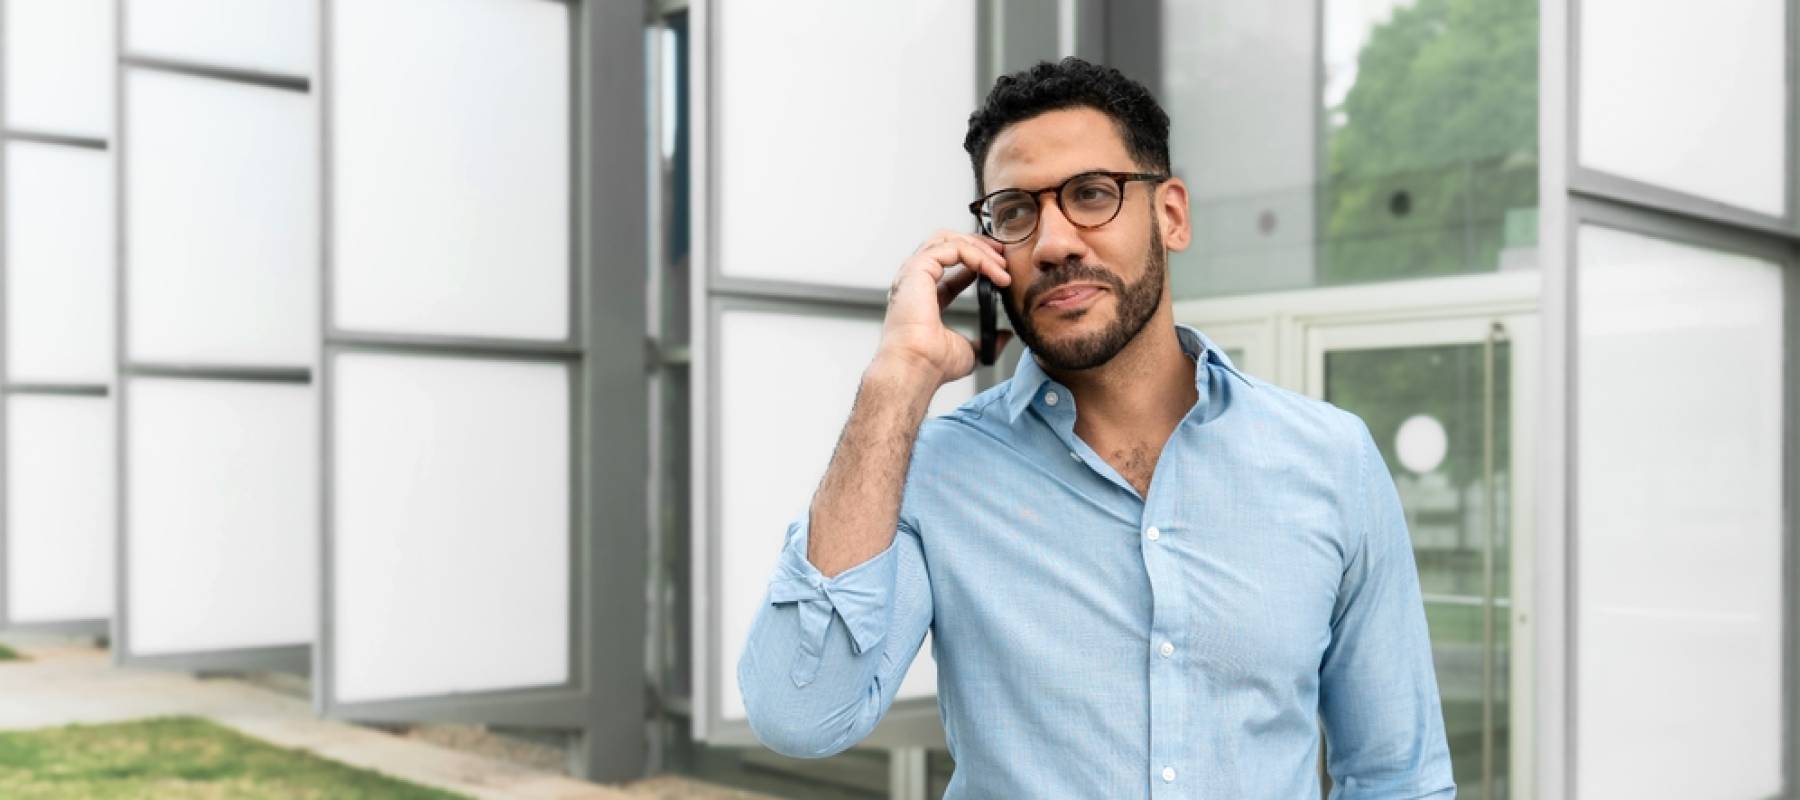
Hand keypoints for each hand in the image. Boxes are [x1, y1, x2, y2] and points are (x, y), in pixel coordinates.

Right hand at [875, 230, 1013, 386]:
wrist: (916, 368)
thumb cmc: (931, 364)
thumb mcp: (969, 351)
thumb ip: (986, 341)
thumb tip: (1004, 337)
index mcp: (921, 296)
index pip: (949, 266)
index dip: (976, 261)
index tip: (1000, 267)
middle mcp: (914, 281)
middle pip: (945, 243)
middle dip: (977, 244)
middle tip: (1002, 254)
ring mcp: (913, 273)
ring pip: (948, 240)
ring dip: (979, 248)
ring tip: (1001, 263)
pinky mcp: (917, 268)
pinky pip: (953, 248)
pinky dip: (977, 255)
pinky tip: (994, 270)